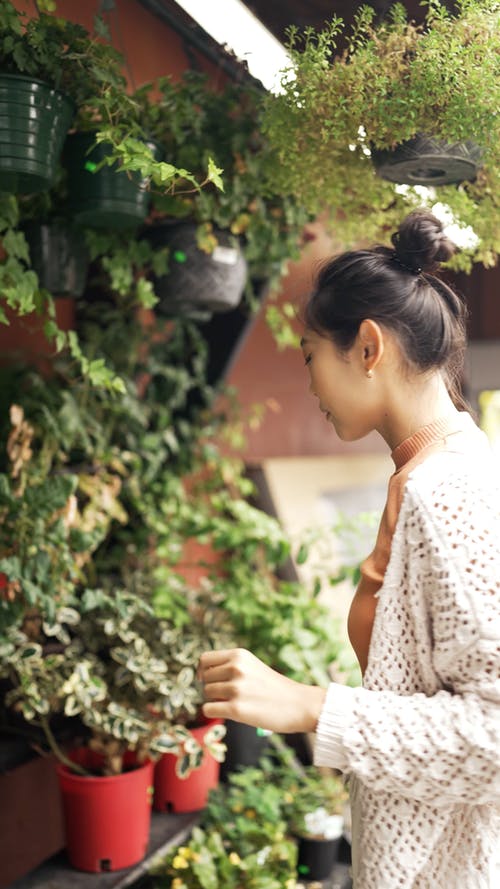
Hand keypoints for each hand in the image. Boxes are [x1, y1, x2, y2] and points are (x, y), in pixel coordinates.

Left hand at [198, 647, 326, 734]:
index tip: (207, 679)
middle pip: (204, 678)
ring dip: (216, 700)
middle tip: (228, 695)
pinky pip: (208, 710)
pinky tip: (230, 712)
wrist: (299, 704)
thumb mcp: (252, 666)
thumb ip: (230, 666)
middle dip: (212, 687)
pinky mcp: (236, 709)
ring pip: (206, 694)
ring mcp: (236, 688)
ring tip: (235, 702)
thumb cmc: (274, 687)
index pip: (204, 659)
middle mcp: (236, 668)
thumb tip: (201, 675)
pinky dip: (215, 713)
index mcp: (239, 655)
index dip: (203, 670)